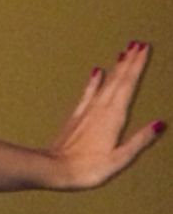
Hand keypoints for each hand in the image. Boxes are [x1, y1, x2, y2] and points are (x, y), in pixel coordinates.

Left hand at [48, 41, 164, 190]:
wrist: (54, 170)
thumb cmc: (86, 169)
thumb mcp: (119, 159)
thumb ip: (140, 140)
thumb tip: (160, 124)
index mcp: (114, 117)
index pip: (128, 85)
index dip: (137, 65)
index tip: (145, 48)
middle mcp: (100, 109)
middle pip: (118, 79)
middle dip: (129, 60)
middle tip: (138, 43)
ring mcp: (87, 112)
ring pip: (105, 83)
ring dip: (115, 67)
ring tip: (123, 51)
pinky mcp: (76, 118)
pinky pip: (88, 93)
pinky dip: (94, 81)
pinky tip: (96, 71)